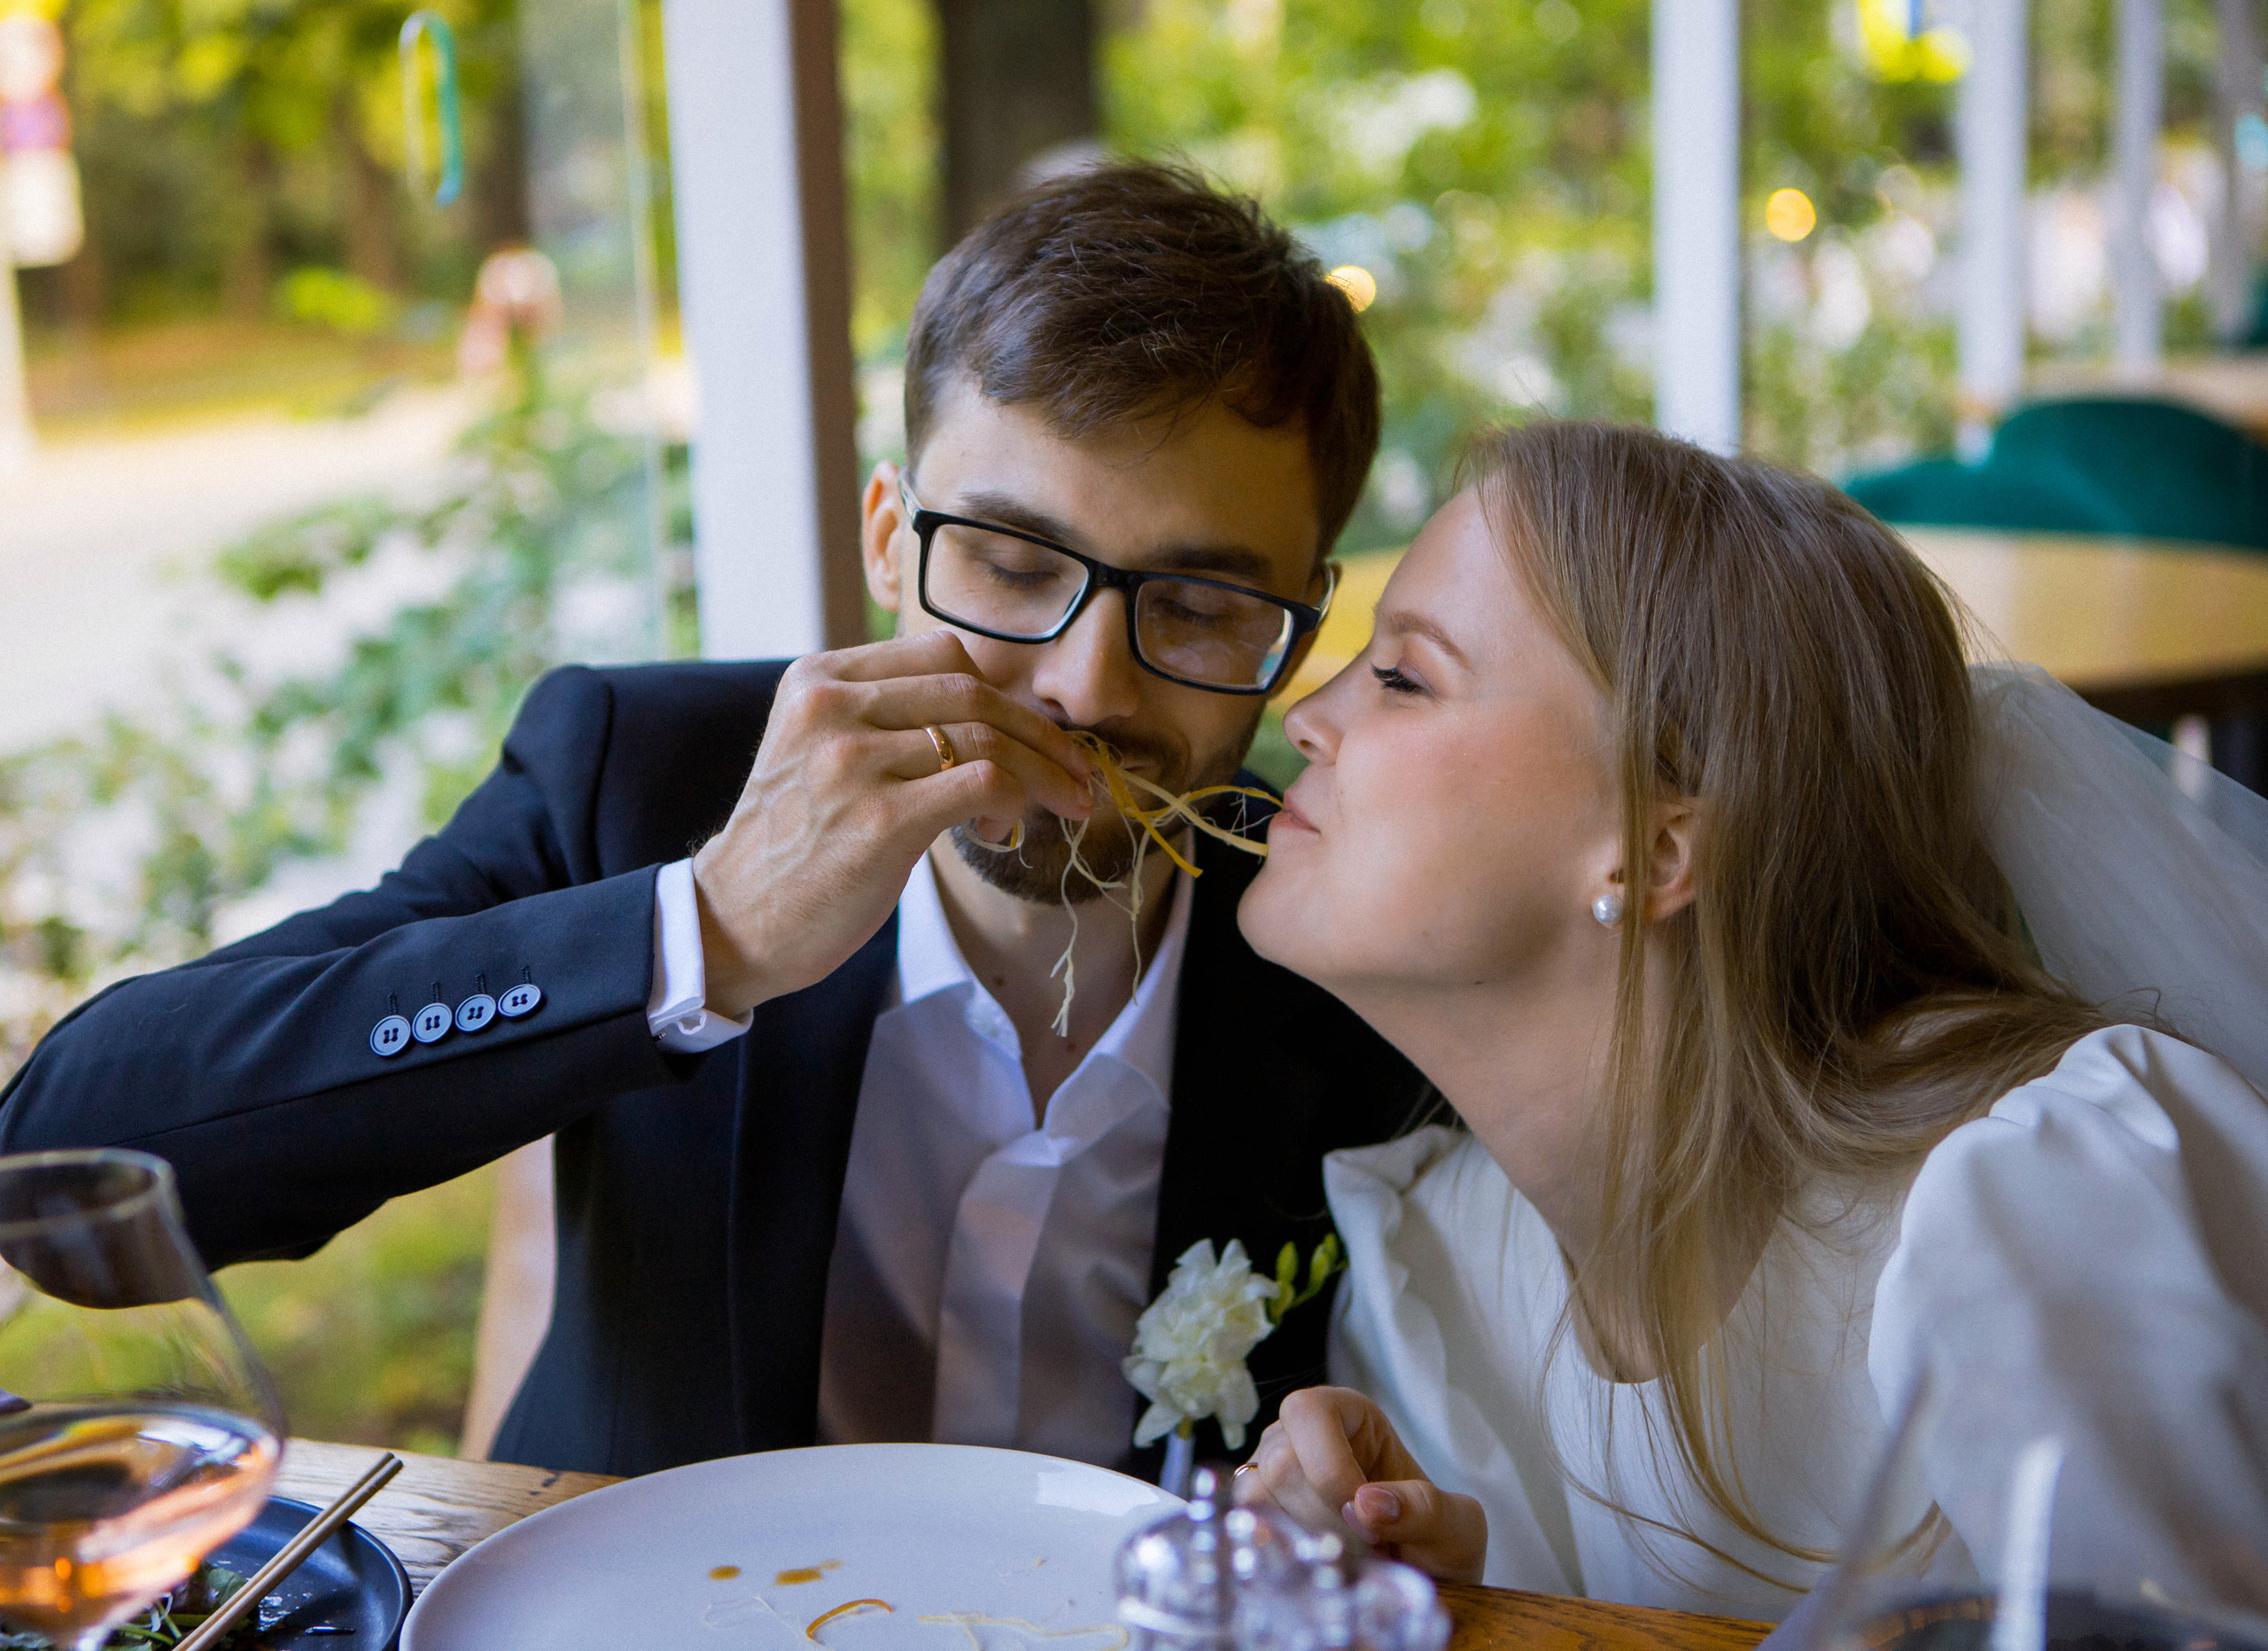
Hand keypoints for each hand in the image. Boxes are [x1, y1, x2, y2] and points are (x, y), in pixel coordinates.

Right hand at [690, 631, 1093, 1016]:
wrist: (735, 919)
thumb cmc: (796, 841)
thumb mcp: (820, 749)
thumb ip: (886, 716)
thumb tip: (999, 717)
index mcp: (818, 678)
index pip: (942, 653)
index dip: (1002, 692)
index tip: (1033, 733)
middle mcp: (831, 707)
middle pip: (972, 691)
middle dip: (1041, 733)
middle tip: (1077, 772)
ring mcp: (852, 760)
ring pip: (986, 737)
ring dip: (1044, 772)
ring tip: (1063, 804)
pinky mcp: (879, 819)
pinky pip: (982, 783)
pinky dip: (1013, 801)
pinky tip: (1000, 829)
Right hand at [1243, 1387, 1486, 1583]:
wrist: (1420, 1583)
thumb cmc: (1436, 1543)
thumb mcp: (1456, 1527)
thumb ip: (1425, 1510)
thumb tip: (1364, 1504)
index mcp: (1348, 1414)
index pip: (1310, 1413)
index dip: (1331, 1468)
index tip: (1368, 1523)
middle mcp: (1298, 1436)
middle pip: (1281, 1463)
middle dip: (1325, 1520)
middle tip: (1367, 1551)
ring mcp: (1269, 1475)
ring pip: (1257, 1500)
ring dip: (1305, 1542)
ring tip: (1348, 1562)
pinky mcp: (1256, 1516)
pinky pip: (1247, 1530)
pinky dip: (1284, 1557)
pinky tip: (1321, 1569)